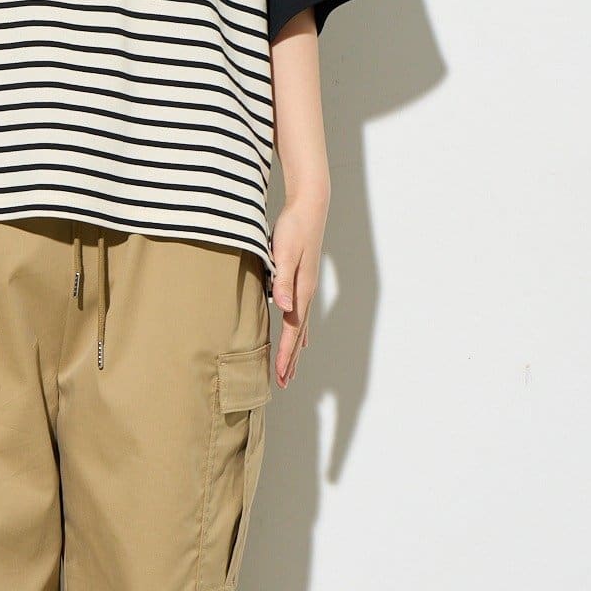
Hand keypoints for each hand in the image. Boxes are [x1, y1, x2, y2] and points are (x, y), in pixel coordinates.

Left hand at [268, 198, 325, 385]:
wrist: (309, 206)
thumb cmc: (294, 227)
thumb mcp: (284, 253)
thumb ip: (282, 280)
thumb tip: (283, 307)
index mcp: (301, 290)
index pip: (292, 329)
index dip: (286, 354)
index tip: (281, 375)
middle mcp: (306, 292)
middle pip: (298, 334)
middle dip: (292, 360)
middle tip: (284, 383)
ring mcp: (306, 287)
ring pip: (300, 326)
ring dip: (295, 349)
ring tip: (291, 369)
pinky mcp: (302, 280)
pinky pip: (300, 314)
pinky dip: (299, 331)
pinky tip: (298, 337)